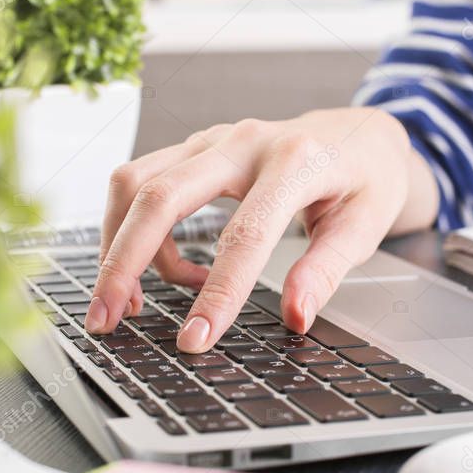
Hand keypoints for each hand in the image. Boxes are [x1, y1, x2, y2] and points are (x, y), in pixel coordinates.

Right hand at [84, 108, 438, 351]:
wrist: (359, 133)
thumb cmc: (366, 179)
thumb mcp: (366, 226)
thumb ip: (326, 270)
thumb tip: (295, 316)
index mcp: (296, 162)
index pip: (244, 234)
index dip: (217, 292)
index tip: (195, 339)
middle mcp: (244, 142)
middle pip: (161, 195)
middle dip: (123, 261)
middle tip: (106, 318)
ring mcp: (213, 140)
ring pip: (135, 182)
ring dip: (117, 245)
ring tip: (131, 303)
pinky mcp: (195, 149)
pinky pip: (142, 182)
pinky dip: (133, 230)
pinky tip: (163, 272)